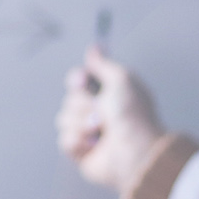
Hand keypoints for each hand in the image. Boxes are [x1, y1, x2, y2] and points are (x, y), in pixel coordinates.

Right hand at [55, 47, 165, 191]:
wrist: (135, 152)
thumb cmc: (133, 115)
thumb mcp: (122, 80)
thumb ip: (104, 64)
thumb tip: (94, 47)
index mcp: (108, 94)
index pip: (79, 80)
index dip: (77, 80)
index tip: (82, 81)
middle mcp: (97, 112)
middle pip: (69, 99)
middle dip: (83, 105)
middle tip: (101, 113)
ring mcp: (88, 132)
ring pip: (63, 119)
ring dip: (81, 123)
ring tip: (100, 130)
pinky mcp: (81, 152)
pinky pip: (65, 140)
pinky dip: (78, 141)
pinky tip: (94, 145)